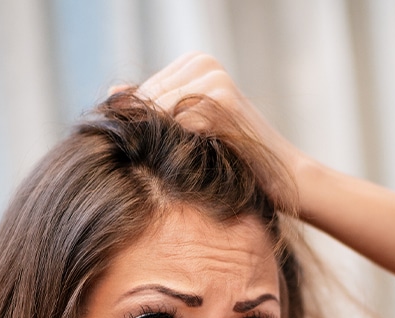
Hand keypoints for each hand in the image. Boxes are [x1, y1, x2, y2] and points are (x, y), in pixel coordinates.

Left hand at [135, 52, 308, 207]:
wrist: (281, 177)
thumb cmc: (234, 158)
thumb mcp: (190, 130)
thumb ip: (154, 108)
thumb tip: (113, 92)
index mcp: (195, 62)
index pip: (141, 93)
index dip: (135, 126)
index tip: (141, 155)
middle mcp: (203, 63)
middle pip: (146, 100)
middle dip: (143, 133)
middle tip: (151, 165)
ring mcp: (214, 78)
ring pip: (158, 112)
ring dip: (157, 143)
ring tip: (168, 169)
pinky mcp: (222, 98)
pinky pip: (176, 125)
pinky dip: (175, 149)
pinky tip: (184, 169)